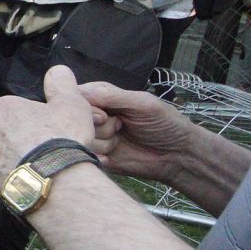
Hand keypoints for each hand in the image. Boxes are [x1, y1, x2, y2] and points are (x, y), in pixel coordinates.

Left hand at [0, 66, 96, 192]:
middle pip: (1, 131)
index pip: (15, 112)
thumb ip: (62, 82)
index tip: (46, 134)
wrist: (54, 180)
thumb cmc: (61, 140)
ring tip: (28, 166)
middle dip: (16, 139)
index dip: (33, 123)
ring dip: (6, 156)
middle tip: (38, 152)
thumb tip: (58, 71)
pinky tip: (16, 175)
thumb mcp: (71, 103)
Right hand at [75, 79, 199, 182]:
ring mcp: (95, 136)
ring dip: (101, 142)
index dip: (85, 107)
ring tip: (119, 142)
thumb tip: (78, 92)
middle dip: (96, 125)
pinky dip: (99, 156)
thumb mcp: (141, 103)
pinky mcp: (96, 156)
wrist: (176, 156)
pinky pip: (85, 155)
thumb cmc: (164, 123)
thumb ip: (111, 96)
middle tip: (118, 127)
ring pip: (79, 138)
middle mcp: (94, 116)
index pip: (77, 96)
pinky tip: (113, 157)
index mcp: (102, 97)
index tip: (104, 115)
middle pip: (74, 119)